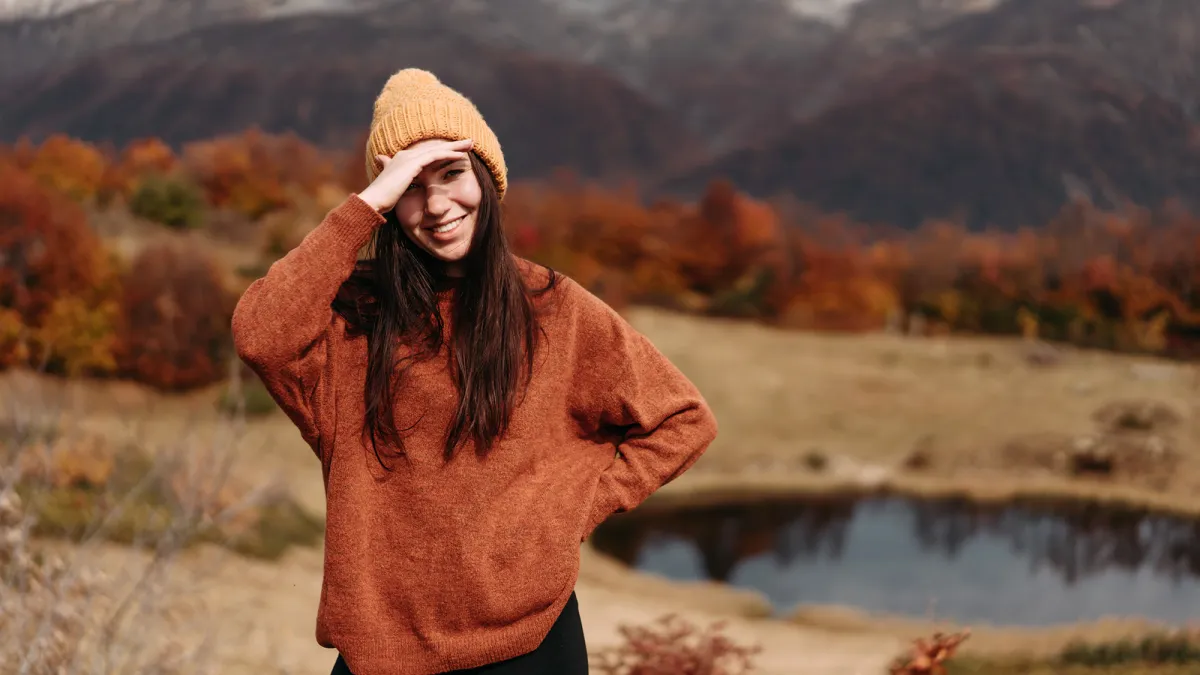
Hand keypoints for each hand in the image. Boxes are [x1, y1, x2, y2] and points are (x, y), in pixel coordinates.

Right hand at [358, 138, 473, 213]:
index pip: (428, 153)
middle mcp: (406, 156)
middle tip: (470, 142)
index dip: (444, 152)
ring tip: (470, 144)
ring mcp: (409, 158)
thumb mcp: (397, 191)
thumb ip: (405, 187)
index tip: (458, 152)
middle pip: (434, 148)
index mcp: (403, 161)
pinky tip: (460, 156)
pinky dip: (448, 155)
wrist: (373, 201)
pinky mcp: (413, 164)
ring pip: (437, 149)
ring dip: (455, 146)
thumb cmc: (383, 201)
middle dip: (453, 145)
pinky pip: (435, 156)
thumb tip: (406, 190)